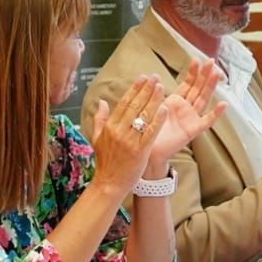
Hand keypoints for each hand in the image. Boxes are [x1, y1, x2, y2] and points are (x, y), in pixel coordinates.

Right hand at [89, 75, 167, 195]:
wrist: (109, 183)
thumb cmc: (105, 162)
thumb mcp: (97, 138)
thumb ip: (100, 119)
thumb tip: (102, 102)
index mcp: (110, 127)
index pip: (124, 103)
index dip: (134, 89)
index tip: (142, 78)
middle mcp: (119, 131)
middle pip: (135, 106)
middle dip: (146, 90)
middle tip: (154, 77)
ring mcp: (130, 141)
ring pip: (143, 116)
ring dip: (153, 100)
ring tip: (161, 87)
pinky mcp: (140, 151)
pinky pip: (150, 132)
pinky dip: (157, 120)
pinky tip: (164, 108)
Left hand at [146, 59, 226, 176]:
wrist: (146, 150)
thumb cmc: (148, 129)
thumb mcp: (151, 107)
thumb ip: (155, 94)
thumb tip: (154, 78)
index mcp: (176, 101)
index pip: (187, 83)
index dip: (193, 72)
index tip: (196, 59)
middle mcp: (186, 108)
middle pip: (198, 88)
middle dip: (204, 74)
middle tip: (210, 61)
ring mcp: (191, 119)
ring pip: (203, 99)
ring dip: (210, 86)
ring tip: (217, 73)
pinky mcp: (193, 130)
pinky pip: (206, 121)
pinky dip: (215, 114)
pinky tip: (223, 104)